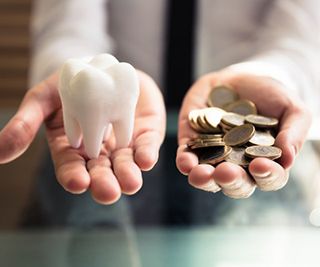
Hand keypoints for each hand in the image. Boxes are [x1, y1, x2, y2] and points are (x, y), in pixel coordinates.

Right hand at [0, 71, 165, 203]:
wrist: (101, 67)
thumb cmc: (69, 85)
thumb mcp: (43, 99)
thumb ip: (26, 123)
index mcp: (72, 149)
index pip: (71, 169)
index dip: (73, 177)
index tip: (77, 182)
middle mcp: (99, 153)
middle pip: (101, 173)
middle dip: (104, 184)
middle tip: (108, 192)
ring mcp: (123, 145)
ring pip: (125, 165)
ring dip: (128, 175)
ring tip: (131, 183)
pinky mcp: (143, 134)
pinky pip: (146, 146)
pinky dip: (146, 154)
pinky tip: (146, 159)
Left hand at [176, 70, 310, 197]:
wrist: (240, 78)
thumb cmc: (270, 96)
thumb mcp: (291, 109)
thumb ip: (294, 132)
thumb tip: (287, 159)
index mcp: (265, 162)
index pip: (268, 178)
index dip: (266, 176)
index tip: (260, 165)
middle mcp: (238, 165)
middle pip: (235, 184)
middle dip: (231, 181)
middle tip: (227, 172)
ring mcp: (213, 156)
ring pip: (208, 178)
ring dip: (204, 179)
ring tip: (202, 174)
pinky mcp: (192, 144)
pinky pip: (186, 158)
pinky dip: (185, 162)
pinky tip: (185, 163)